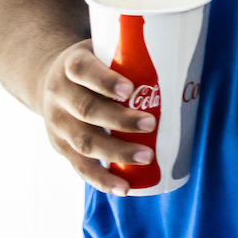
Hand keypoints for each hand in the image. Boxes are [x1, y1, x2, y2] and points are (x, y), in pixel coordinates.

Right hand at [31, 38, 156, 193]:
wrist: (50, 80)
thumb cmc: (96, 64)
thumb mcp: (105, 50)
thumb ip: (133, 55)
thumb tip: (186, 56)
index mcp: (71, 65)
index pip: (83, 71)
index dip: (105, 81)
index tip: (130, 89)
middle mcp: (60, 96)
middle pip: (86, 110)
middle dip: (119, 120)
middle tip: (152, 123)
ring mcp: (58, 124)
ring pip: (84, 142)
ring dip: (116, 152)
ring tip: (147, 157)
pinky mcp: (62, 148)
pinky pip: (81, 167)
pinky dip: (102, 180)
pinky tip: (123, 187)